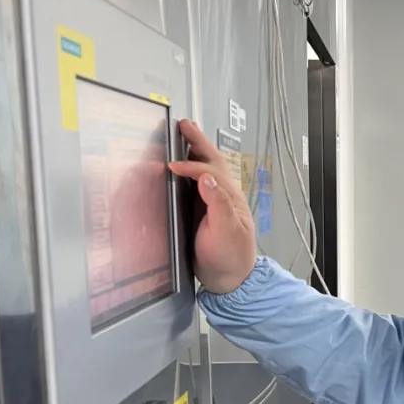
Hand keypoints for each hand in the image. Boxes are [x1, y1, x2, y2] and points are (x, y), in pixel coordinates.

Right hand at [169, 120, 256, 294]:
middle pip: (211, 161)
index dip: (190, 166)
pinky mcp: (203, 210)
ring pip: (205, 168)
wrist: (229, 279)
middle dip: (197, 141)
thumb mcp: (227, 231)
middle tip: (184, 124)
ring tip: (184, 134)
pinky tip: (179, 164)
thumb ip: (219, 204)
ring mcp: (213, 201)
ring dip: (195, 149)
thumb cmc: (231, 257)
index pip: (208, 172)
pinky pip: (196, 182)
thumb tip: (207, 178)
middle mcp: (223, 195)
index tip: (172, 166)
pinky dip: (188, 168)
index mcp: (230, 197)